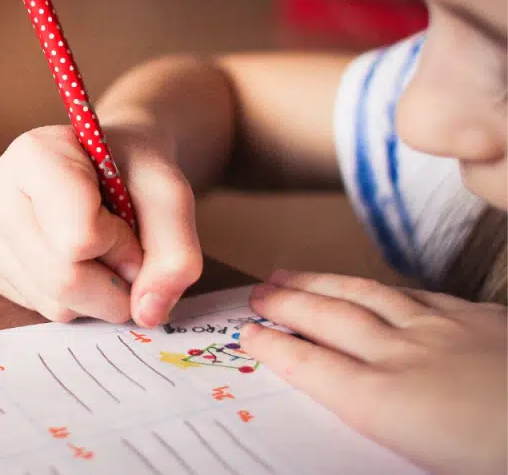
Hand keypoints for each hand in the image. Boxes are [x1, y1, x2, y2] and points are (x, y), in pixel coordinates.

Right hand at [0, 124, 202, 325]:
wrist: (105, 164)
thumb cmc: (132, 170)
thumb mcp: (169, 195)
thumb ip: (175, 252)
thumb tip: (147, 313)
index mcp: (33, 154)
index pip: (78, 238)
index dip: (121, 244)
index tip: (128, 220)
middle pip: (62, 279)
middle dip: (114, 282)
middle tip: (127, 252)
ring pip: (53, 303)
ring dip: (97, 294)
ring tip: (100, 250)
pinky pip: (41, 309)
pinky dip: (76, 299)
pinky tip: (76, 260)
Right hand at [239, 270, 506, 474]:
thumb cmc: (496, 453)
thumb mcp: (426, 462)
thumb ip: (385, 428)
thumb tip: (357, 410)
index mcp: (387, 403)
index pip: (313, 367)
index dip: (276, 348)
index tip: (248, 334)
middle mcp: (405, 358)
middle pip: (331, 320)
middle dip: (288, 304)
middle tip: (258, 292)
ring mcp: (445, 332)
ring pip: (368, 296)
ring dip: (324, 284)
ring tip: (294, 275)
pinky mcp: (482, 320)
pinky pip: (418, 295)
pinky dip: (383, 288)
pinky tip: (377, 287)